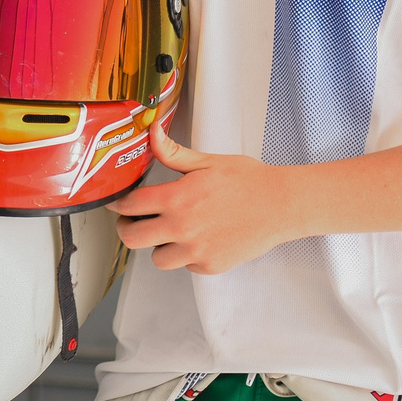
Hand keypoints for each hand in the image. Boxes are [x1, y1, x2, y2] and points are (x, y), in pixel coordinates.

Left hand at [108, 126, 309, 274]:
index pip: (130, 206)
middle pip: (132, 238)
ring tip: (170, 230)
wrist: (282, 206)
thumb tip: (152, 134)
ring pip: (156, 258)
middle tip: (135, 220)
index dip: (120, 204)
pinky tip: (198, 238)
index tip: (120, 203)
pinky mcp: (210, 266)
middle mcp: (182, 228)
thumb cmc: (248, 181)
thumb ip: (173, 153)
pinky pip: (184, 265)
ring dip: (158, 245)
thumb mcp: (208, 161)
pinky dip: (185, 255)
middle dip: (128, 228)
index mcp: (177, 198)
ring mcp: (196, 251)